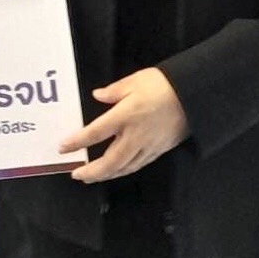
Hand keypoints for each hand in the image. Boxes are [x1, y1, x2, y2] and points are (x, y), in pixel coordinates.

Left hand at [59, 67, 189, 182]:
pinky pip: (137, 165)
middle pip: (109, 161)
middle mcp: (135, 135)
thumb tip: (97, 95)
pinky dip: (124, 171)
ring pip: (124, 167)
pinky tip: (117, 171)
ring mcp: (148, 146)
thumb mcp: (135, 80)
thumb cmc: (164, 85)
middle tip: (76, 174)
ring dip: (106, 175)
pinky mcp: (159, 150)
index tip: (63, 147)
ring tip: (92, 177)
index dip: (77, 142)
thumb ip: (113, 90)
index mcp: (126, 115)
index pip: (96, 132)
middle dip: (91, 171)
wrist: (195, 96)